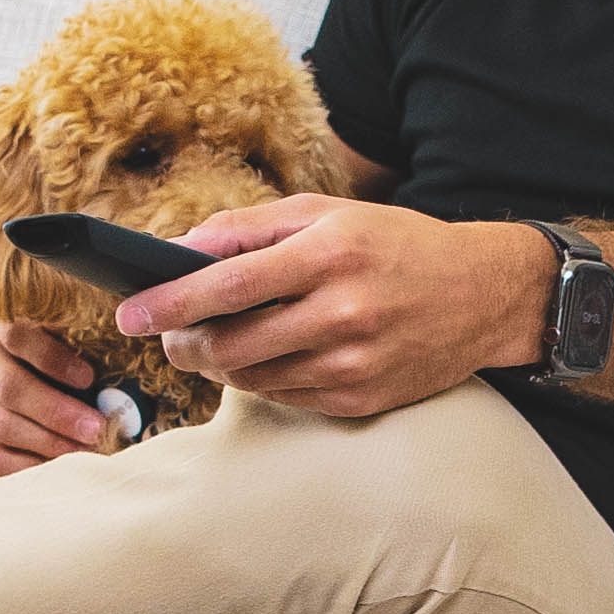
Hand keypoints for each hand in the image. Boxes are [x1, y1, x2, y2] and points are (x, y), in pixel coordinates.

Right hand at [0, 320, 112, 474]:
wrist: (38, 378)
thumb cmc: (72, 355)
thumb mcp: (81, 340)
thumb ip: (96, 345)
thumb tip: (131, 361)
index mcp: (3, 324)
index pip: (18, 335)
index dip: (54, 359)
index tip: (89, 378)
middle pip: (10, 387)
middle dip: (57, 411)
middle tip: (96, 427)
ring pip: (1, 424)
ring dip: (48, 442)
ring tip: (84, 451)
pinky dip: (28, 466)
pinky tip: (57, 468)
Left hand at [115, 197, 554, 417]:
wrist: (484, 294)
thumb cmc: (394, 245)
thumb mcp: (326, 213)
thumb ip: (248, 228)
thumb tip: (178, 250)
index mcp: (328, 254)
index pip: (225, 285)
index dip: (168, 303)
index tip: (129, 312)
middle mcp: (342, 313)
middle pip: (230, 343)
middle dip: (184, 344)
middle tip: (169, 337)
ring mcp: (353, 363)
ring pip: (251, 378)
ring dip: (220, 365)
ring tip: (213, 344)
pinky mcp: (362, 400)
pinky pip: (285, 399)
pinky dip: (262, 381)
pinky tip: (266, 359)